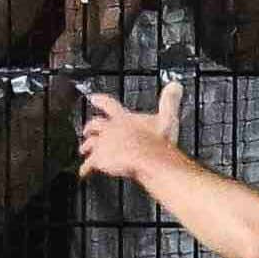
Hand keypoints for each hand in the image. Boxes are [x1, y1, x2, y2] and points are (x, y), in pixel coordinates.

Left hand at [70, 77, 200, 184]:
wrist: (145, 158)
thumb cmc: (156, 142)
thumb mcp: (167, 118)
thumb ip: (169, 101)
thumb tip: (175, 85)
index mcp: (124, 118)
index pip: (109, 105)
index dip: (101, 100)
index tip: (93, 97)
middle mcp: (111, 129)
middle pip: (96, 125)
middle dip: (90, 126)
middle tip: (86, 129)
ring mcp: (103, 144)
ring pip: (90, 143)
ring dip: (86, 146)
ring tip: (83, 149)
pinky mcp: (99, 159)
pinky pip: (88, 164)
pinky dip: (85, 168)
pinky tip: (83, 172)